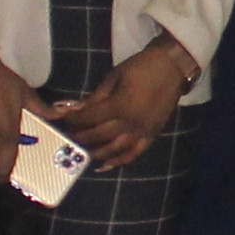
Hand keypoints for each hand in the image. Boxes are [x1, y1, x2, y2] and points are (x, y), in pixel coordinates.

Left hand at [48, 37, 192, 173]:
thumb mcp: (113, 78)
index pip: (89, 118)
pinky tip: (104, 166)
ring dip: (95, 152)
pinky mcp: (151, 136)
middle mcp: (130, 123)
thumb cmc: (140, 68)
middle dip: (80, 136)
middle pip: (98, 135)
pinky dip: (118, 162)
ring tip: (82, 150)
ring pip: (113, 149)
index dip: (73, 120)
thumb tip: (71, 108)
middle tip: (68, 136)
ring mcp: (142, 132)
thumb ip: (93, 97)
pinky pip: (133, 154)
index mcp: (119, 105)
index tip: (62, 120)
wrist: (171, 68)